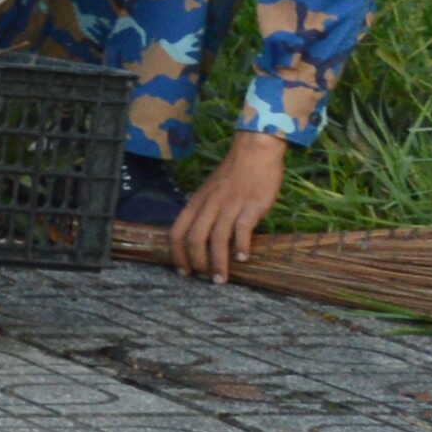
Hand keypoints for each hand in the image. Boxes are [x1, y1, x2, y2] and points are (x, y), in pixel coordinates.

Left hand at [168, 129, 291, 279]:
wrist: (254, 152)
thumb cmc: (233, 174)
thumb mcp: (209, 192)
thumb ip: (204, 212)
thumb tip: (201, 238)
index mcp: (196, 203)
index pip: (177, 232)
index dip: (177, 254)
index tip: (183, 271)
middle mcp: (209, 205)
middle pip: (194, 239)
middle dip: (197, 263)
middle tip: (204, 280)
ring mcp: (230, 205)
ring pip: (217, 239)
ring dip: (218, 263)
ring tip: (221, 279)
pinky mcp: (251, 206)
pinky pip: (242, 229)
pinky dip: (241, 247)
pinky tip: (242, 259)